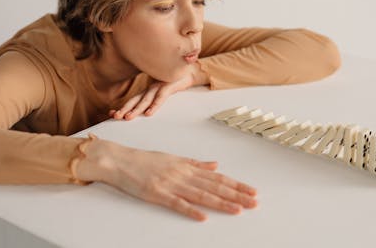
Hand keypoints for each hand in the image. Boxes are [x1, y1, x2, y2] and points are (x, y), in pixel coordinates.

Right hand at [76, 140, 257, 220]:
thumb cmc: (146, 160)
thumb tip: (215, 165)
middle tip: (254, 202)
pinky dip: (190, 210)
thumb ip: (196, 163)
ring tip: (238, 210)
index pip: (218, 177)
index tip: (252, 191)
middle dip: (236, 195)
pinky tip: (203, 216)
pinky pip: (177, 203)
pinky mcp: (157, 194)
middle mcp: (183, 174)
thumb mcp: (174, 158)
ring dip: (221, 203)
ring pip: (201, 195)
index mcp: (188, 167)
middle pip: (215, 186)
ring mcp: (171, 184)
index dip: (236, 185)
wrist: (120, 160)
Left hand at [110, 62, 209, 119]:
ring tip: (127, 118)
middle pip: (136, 100)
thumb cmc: (178, 81)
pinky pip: (161, 97)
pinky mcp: (169, 85)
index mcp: (150, 90)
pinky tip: (149, 113)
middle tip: (115, 117)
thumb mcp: (164, 89)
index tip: (112, 114)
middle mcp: (152, 88)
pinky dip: (155, 105)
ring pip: (146, 100)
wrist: (192, 71)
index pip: (134, 99)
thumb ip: (156, 97)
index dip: (124, 107)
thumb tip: (149, 109)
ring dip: (136, 109)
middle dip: (125, 109)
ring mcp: (160, 86)